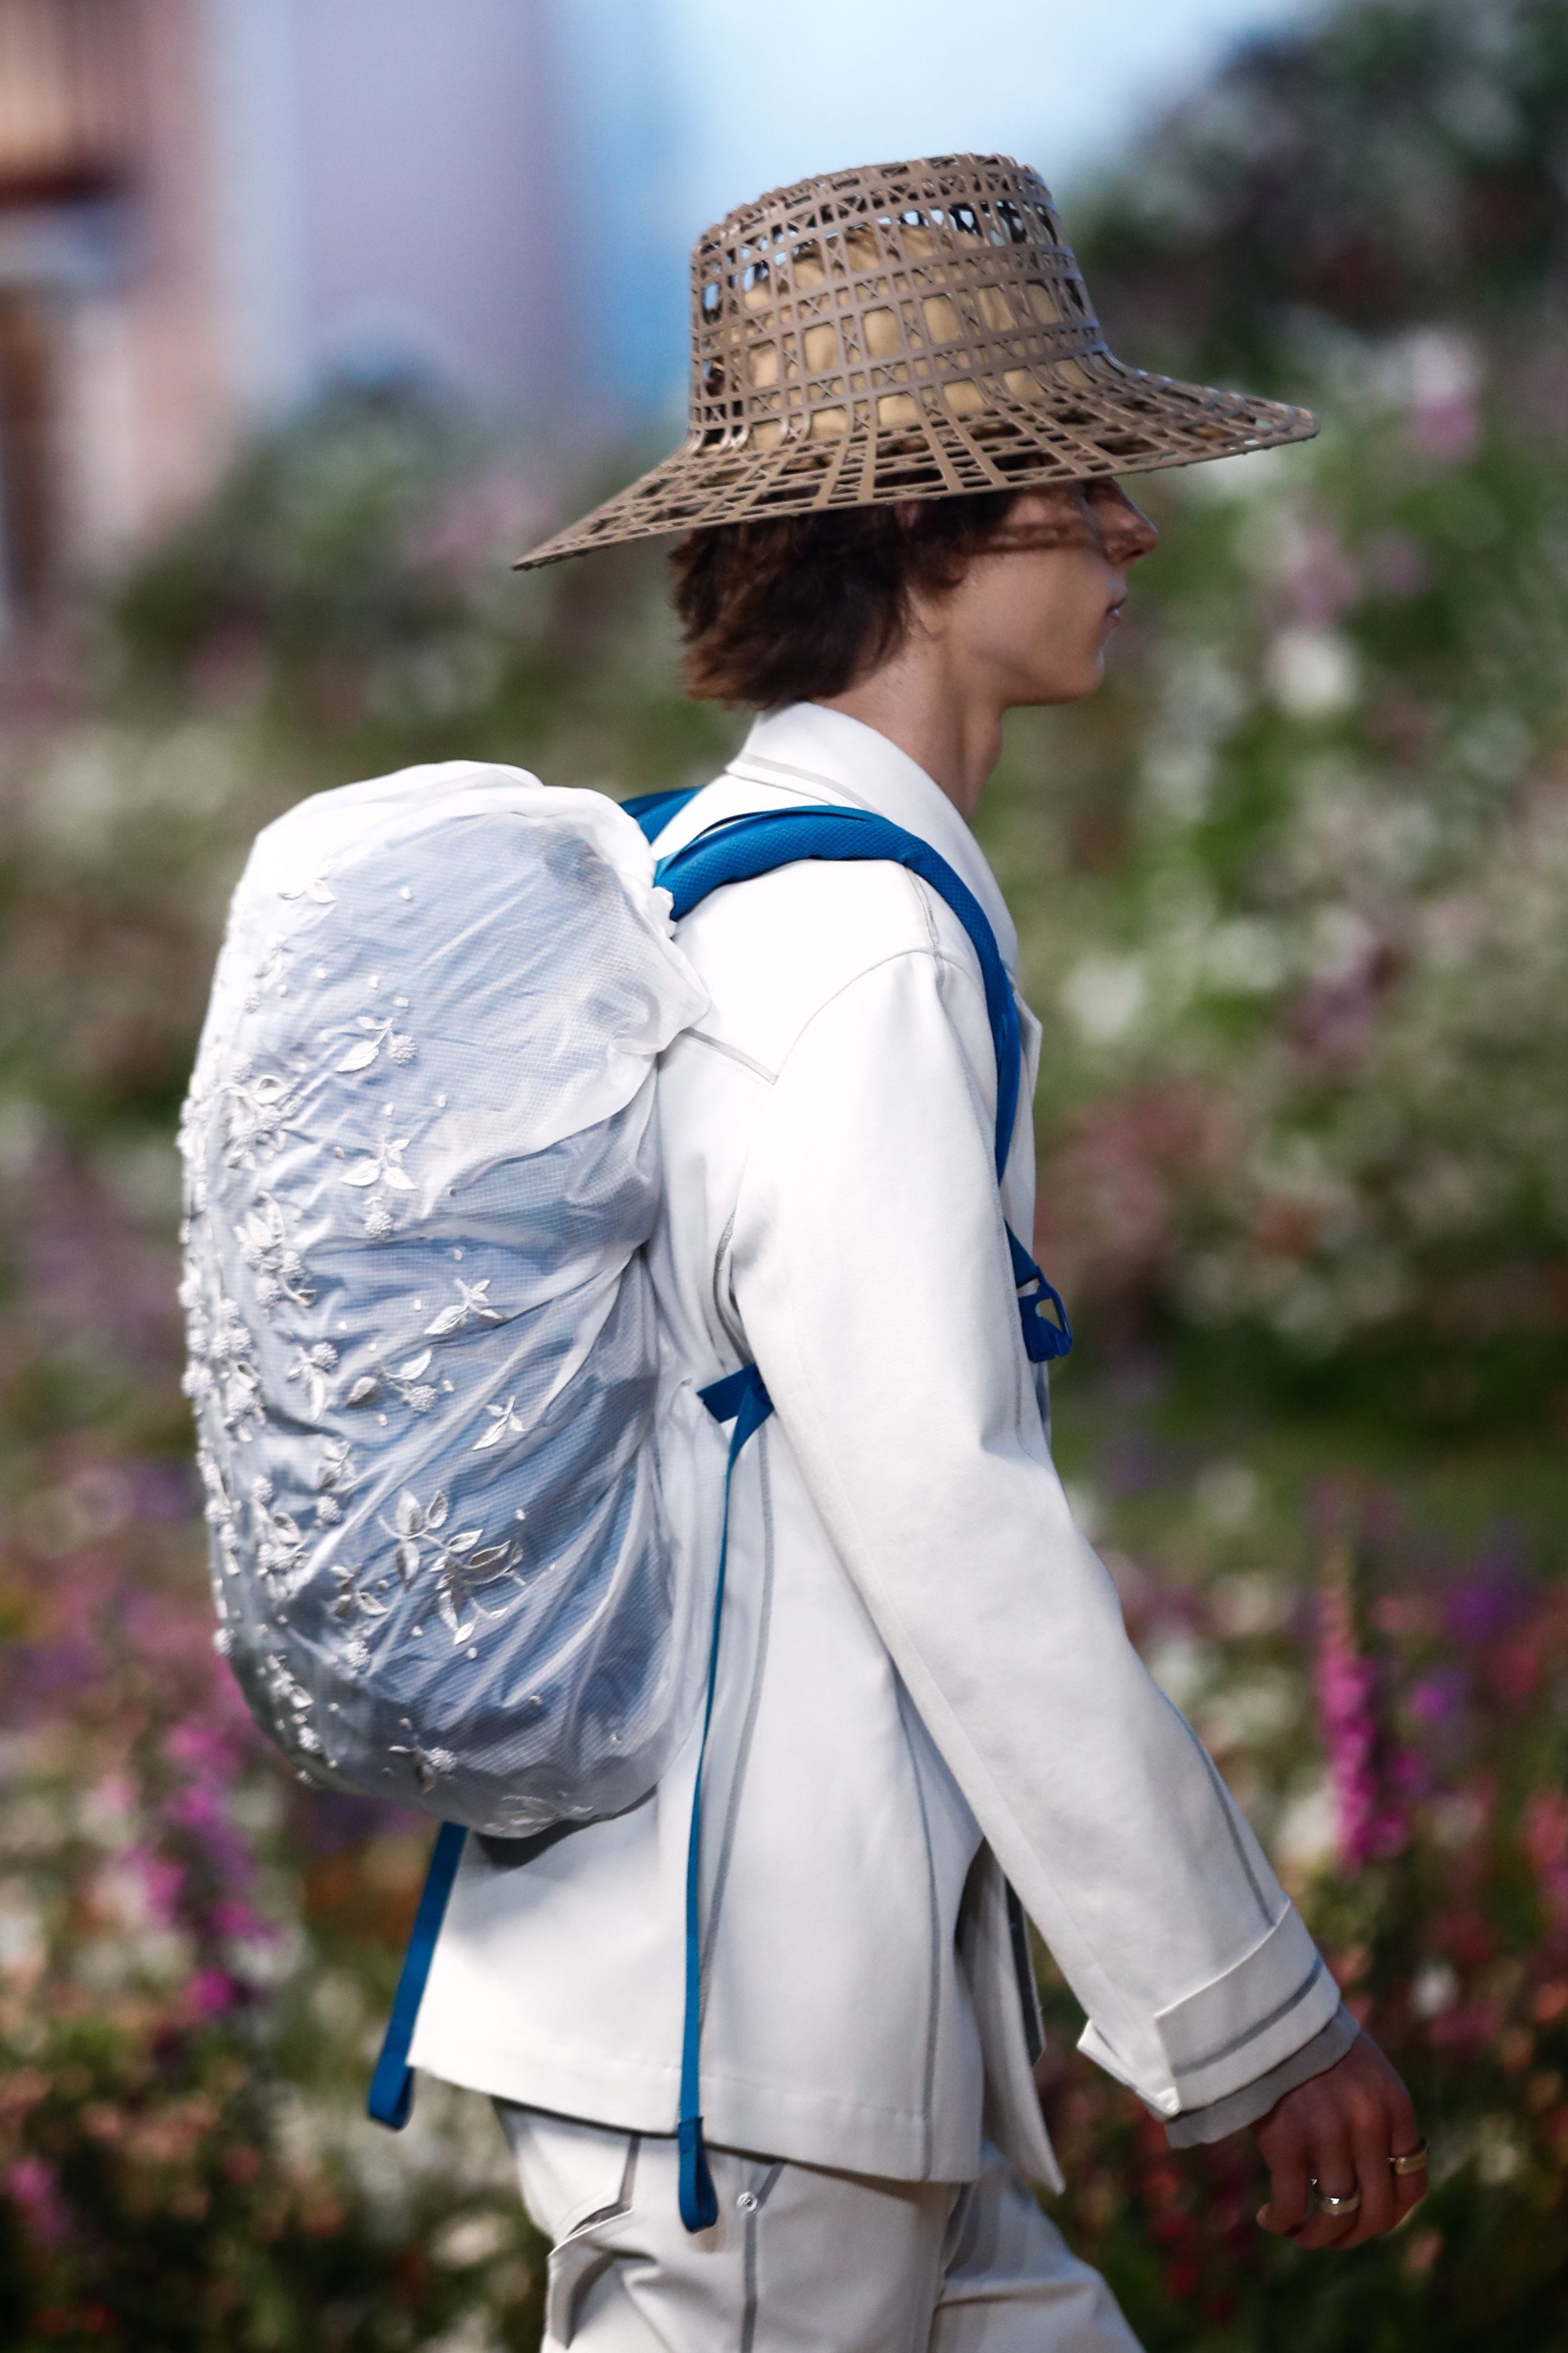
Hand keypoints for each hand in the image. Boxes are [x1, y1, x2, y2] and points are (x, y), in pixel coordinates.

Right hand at [1252, 2031, 1426, 2249]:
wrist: (1265, 2005)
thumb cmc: (1311, 2039)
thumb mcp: (1363, 2071)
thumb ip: (1377, 2117)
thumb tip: (1374, 2177)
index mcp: (1395, 2106)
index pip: (1412, 2185)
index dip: (1392, 2214)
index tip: (1367, 2218)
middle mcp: (1369, 2125)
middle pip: (1377, 2212)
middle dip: (1353, 2235)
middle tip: (1328, 2235)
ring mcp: (1328, 2134)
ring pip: (1336, 2217)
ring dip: (1316, 2237)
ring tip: (1298, 2233)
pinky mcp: (1286, 2139)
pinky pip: (1292, 2205)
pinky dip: (1282, 2222)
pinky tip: (1270, 2218)